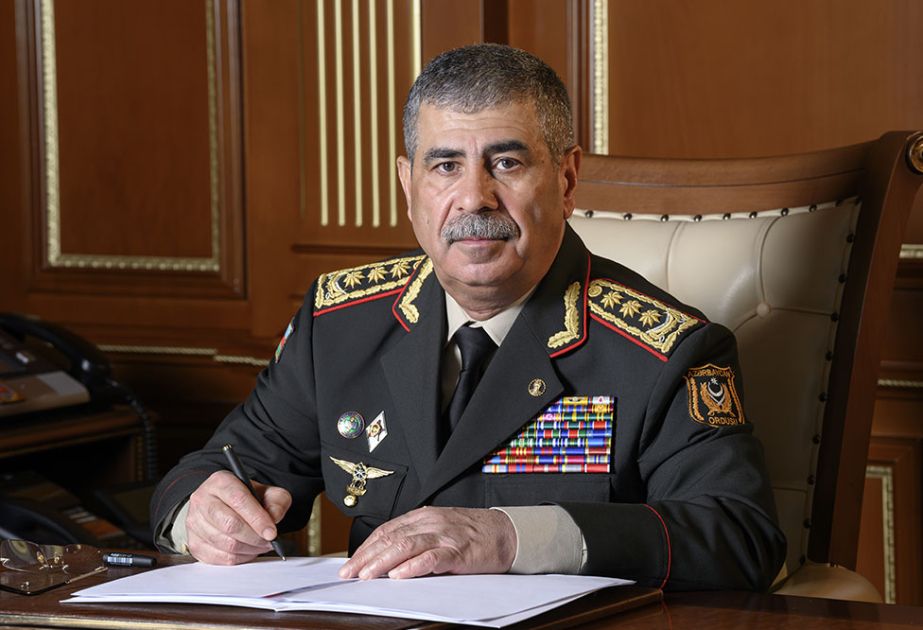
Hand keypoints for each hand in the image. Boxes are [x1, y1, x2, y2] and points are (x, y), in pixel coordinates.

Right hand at [184, 470, 291, 564]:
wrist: (222, 505)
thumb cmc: (246, 499)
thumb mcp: (266, 492)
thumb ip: (276, 501)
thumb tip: (274, 518)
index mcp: (220, 482)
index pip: (238, 500)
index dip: (257, 519)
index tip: (272, 533)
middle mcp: (202, 499)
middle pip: (229, 524)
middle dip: (254, 537)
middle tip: (269, 541)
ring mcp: (194, 522)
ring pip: (225, 544)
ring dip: (249, 549)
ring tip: (261, 545)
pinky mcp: (193, 542)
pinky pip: (219, 558)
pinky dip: (238, 559)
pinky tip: (248, 551)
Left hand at [338, 507, 515, 579]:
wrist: (506, 533)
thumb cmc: (471, 535)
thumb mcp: (439, 530)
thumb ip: (416, 539)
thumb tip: (385, 559)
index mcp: (423, 517)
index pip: (386, 531)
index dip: (366, 548)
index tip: (350, 564)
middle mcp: (430, 522)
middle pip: (391, 538)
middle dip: (367, 557)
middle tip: (349, 573)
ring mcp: (444, 536)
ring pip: (406, 546)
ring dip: (382, 562)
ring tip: (367, 576)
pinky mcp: (459, 551)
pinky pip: (432, 558)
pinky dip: (413, 567)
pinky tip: (399, 575)